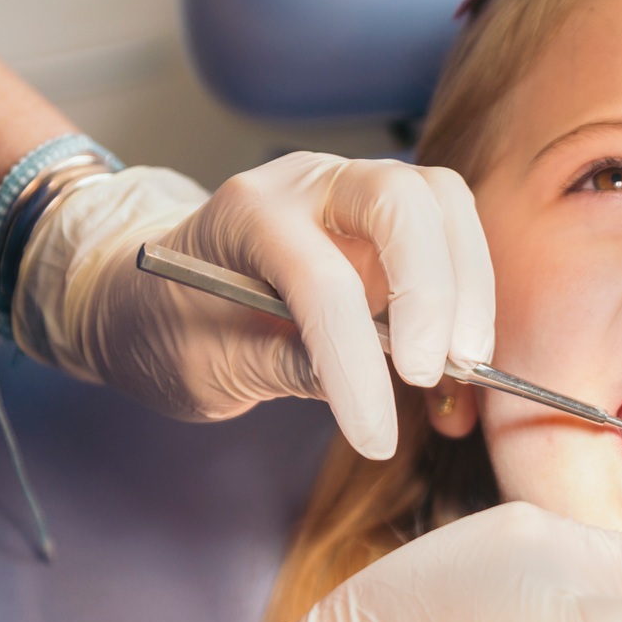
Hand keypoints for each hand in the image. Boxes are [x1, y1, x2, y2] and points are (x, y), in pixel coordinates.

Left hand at [12, 154, 493, 458]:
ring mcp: (354, 196)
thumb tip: (366, 386)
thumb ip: (281, 367)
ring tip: (462, 367)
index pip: (319, 279)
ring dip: (467, 285)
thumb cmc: (167, 326)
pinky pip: (450, 238)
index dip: (354, 361)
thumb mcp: (202, 366)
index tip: (375, 436)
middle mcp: (309, 185)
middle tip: (434, 371)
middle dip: (433, 289)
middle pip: (401, 200)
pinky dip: (469, 295)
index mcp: (246, 214)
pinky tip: (458, 365)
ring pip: (442, 204)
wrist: (151, 294)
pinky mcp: (388, 226)